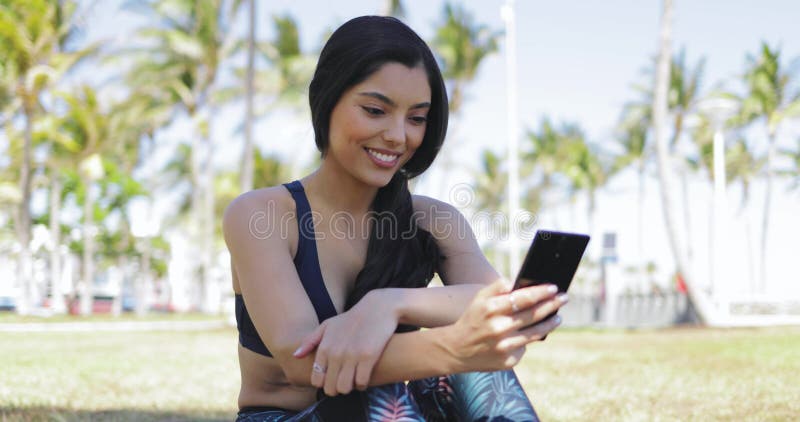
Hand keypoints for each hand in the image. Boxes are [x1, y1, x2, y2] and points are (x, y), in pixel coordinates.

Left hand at [292, 290, 397, 395]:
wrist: (378, 308)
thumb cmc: (351, 319)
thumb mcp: (328, 325)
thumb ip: (310, 341)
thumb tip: (295, 356)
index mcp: (324, 347)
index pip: (317, 380)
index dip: (324, 384)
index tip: (333, 379)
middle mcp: (336, 353)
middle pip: (330, 388)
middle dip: (337, 389)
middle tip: (344, 382)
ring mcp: (352, 355)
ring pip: (344, 388)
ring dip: (349, 388)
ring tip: (354, 380)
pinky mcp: (368, 357)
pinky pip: (361, 382)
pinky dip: (362, 384)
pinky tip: (364, 377)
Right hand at [443, 277, 566, 372]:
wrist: (457, 350)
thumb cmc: (473, 319)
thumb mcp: (479, 299)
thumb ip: (497, 287)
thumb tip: (517, 282)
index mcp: (490, 309)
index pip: (522, 298)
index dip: (541, 292)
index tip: (554, 287)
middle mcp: (498, 329)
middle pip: (533, 315)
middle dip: (551, 305)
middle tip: (563, 298)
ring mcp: (503, 347)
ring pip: (534, 334)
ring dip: (549, 323)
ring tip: (557, 317)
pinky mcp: (507, 362)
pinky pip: (524, 348)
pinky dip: (529, 339)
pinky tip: (532, 333)